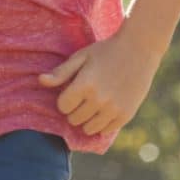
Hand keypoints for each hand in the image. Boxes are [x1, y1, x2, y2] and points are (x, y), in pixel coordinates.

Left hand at [40, 26, 160, 139]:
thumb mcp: (81, 56)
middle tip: (84, 97)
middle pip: (74, 119)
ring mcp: (113, 109)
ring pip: (89, 129)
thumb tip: (40, 81)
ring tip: (93, 105)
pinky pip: (106, 130)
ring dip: (87, 119)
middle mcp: (98, 100)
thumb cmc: (106, 51)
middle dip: (75, 110)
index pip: (63, 107)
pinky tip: (105, 109)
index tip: (73, 91)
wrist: (139, 49)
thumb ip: (61, 72)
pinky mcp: (126, 115)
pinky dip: (103, 123)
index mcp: (84, 85)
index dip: (65, 100)